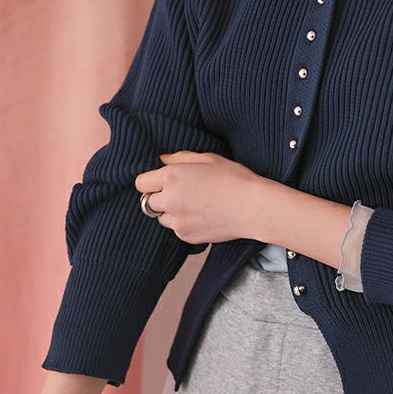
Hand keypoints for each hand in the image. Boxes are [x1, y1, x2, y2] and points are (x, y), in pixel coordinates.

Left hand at [134, 151, 264, 244]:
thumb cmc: (234, 178)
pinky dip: (184, 223)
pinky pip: (176, 229)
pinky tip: (202, 214)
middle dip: (160, 196)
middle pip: (148, 202)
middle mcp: (169, 200)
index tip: (160, 181)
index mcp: (171, 177)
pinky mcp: (185, 236)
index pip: (141, 182)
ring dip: (171, 211)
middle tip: (181, 192)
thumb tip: (162, 160)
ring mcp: (176, 221)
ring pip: (161, 217)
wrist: (252, 207)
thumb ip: (180, 157)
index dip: (150, 180)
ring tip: (194, 204)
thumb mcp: (207, 158)